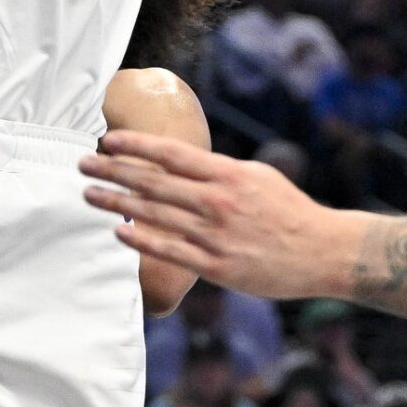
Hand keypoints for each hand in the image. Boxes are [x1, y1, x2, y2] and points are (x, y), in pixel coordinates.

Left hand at [81, 132, 338, 299]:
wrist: (324, 251)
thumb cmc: (288, 211)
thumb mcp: (256, 176)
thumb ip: (218, 171)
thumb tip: (183, 161)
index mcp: (227, 175)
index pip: (171, 154)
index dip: (135, 145)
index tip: (107, 140)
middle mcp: (218, 202)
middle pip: (154, 182)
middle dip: (113, 171)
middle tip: (82, 164)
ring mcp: (216, 235)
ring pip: (156, 216)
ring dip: (117, 203)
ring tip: (88, 194)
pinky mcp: (218, 266)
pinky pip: (172, 252)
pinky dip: (143, 241)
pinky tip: (118, 232)